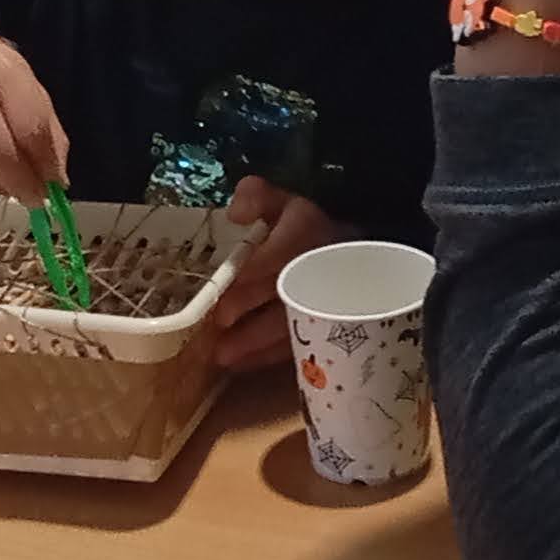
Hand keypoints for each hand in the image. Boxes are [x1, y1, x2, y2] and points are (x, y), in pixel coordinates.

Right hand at [0, 7, 67, 205]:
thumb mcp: (21, 81)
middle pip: (0, 154)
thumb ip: (46, 126)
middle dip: (22, 184)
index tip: (56, 186)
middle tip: (35, 199)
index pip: (30, 128)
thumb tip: (59, 179)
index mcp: (2, 72)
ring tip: (11, 187)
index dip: (45, 163)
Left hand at [210, 175, 336, 371]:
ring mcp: (325, 297)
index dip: (258, 265)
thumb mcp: (279, 200)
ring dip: (258, 341)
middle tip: (219, 321)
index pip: (285, 247)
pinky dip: (269, 356)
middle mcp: (319, 265)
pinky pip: (299, 343)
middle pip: (285, 287)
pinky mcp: (324, 324)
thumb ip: (255, 196)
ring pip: (293, 322)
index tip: (233, 277)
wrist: (339, 249)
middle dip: (251, 305)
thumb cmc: (297, 226)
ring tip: (223, 355)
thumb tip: (235, 214)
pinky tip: (241, 364)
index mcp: (308, 229)